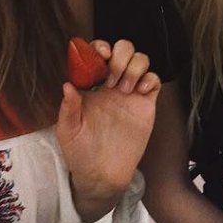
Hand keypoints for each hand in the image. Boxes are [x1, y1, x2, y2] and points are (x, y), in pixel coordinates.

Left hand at [56, 39, 160, 220]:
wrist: (102, 175)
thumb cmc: (80, 152)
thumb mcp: (67, 131)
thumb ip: (68, 108)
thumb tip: (67, 85)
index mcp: (90, 86)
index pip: (97, 54)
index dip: (99, 47)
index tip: (99, 56)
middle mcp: (111, 85)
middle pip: (123, 50)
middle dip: (119, 55)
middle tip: (112, 78)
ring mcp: (130, 94)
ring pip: (140, 60)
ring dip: (134, 66)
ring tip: (125, 88)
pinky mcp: (145, 105)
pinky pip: (154, 81)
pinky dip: (150, 78)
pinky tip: (139, 92)